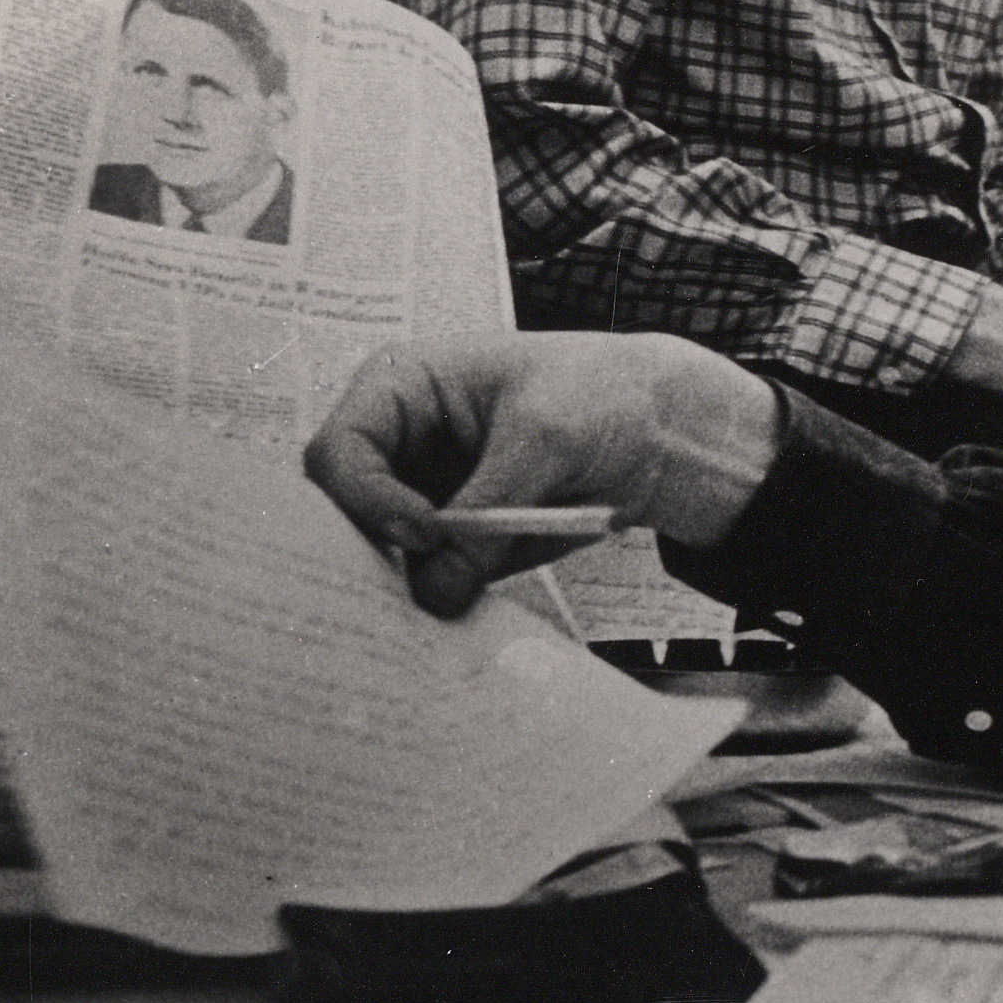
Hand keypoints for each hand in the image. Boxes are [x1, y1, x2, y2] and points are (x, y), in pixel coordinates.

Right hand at [305, 333, 784, 618]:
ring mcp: (421, 494)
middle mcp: (397, 444)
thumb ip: (487, 515)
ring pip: (378, 557)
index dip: (367, 498)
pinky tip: (460, 614)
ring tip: (439, 610)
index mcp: (399, 387)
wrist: (663, 426)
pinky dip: (439, 599)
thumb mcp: (544, 440)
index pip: (339, 452)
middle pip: (341, 514)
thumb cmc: (602, 393)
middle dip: (369, 554)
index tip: (423, 533)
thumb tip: (432, 594)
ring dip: (404, 586)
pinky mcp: (452, 540)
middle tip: (410, 593)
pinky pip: (425, 580)